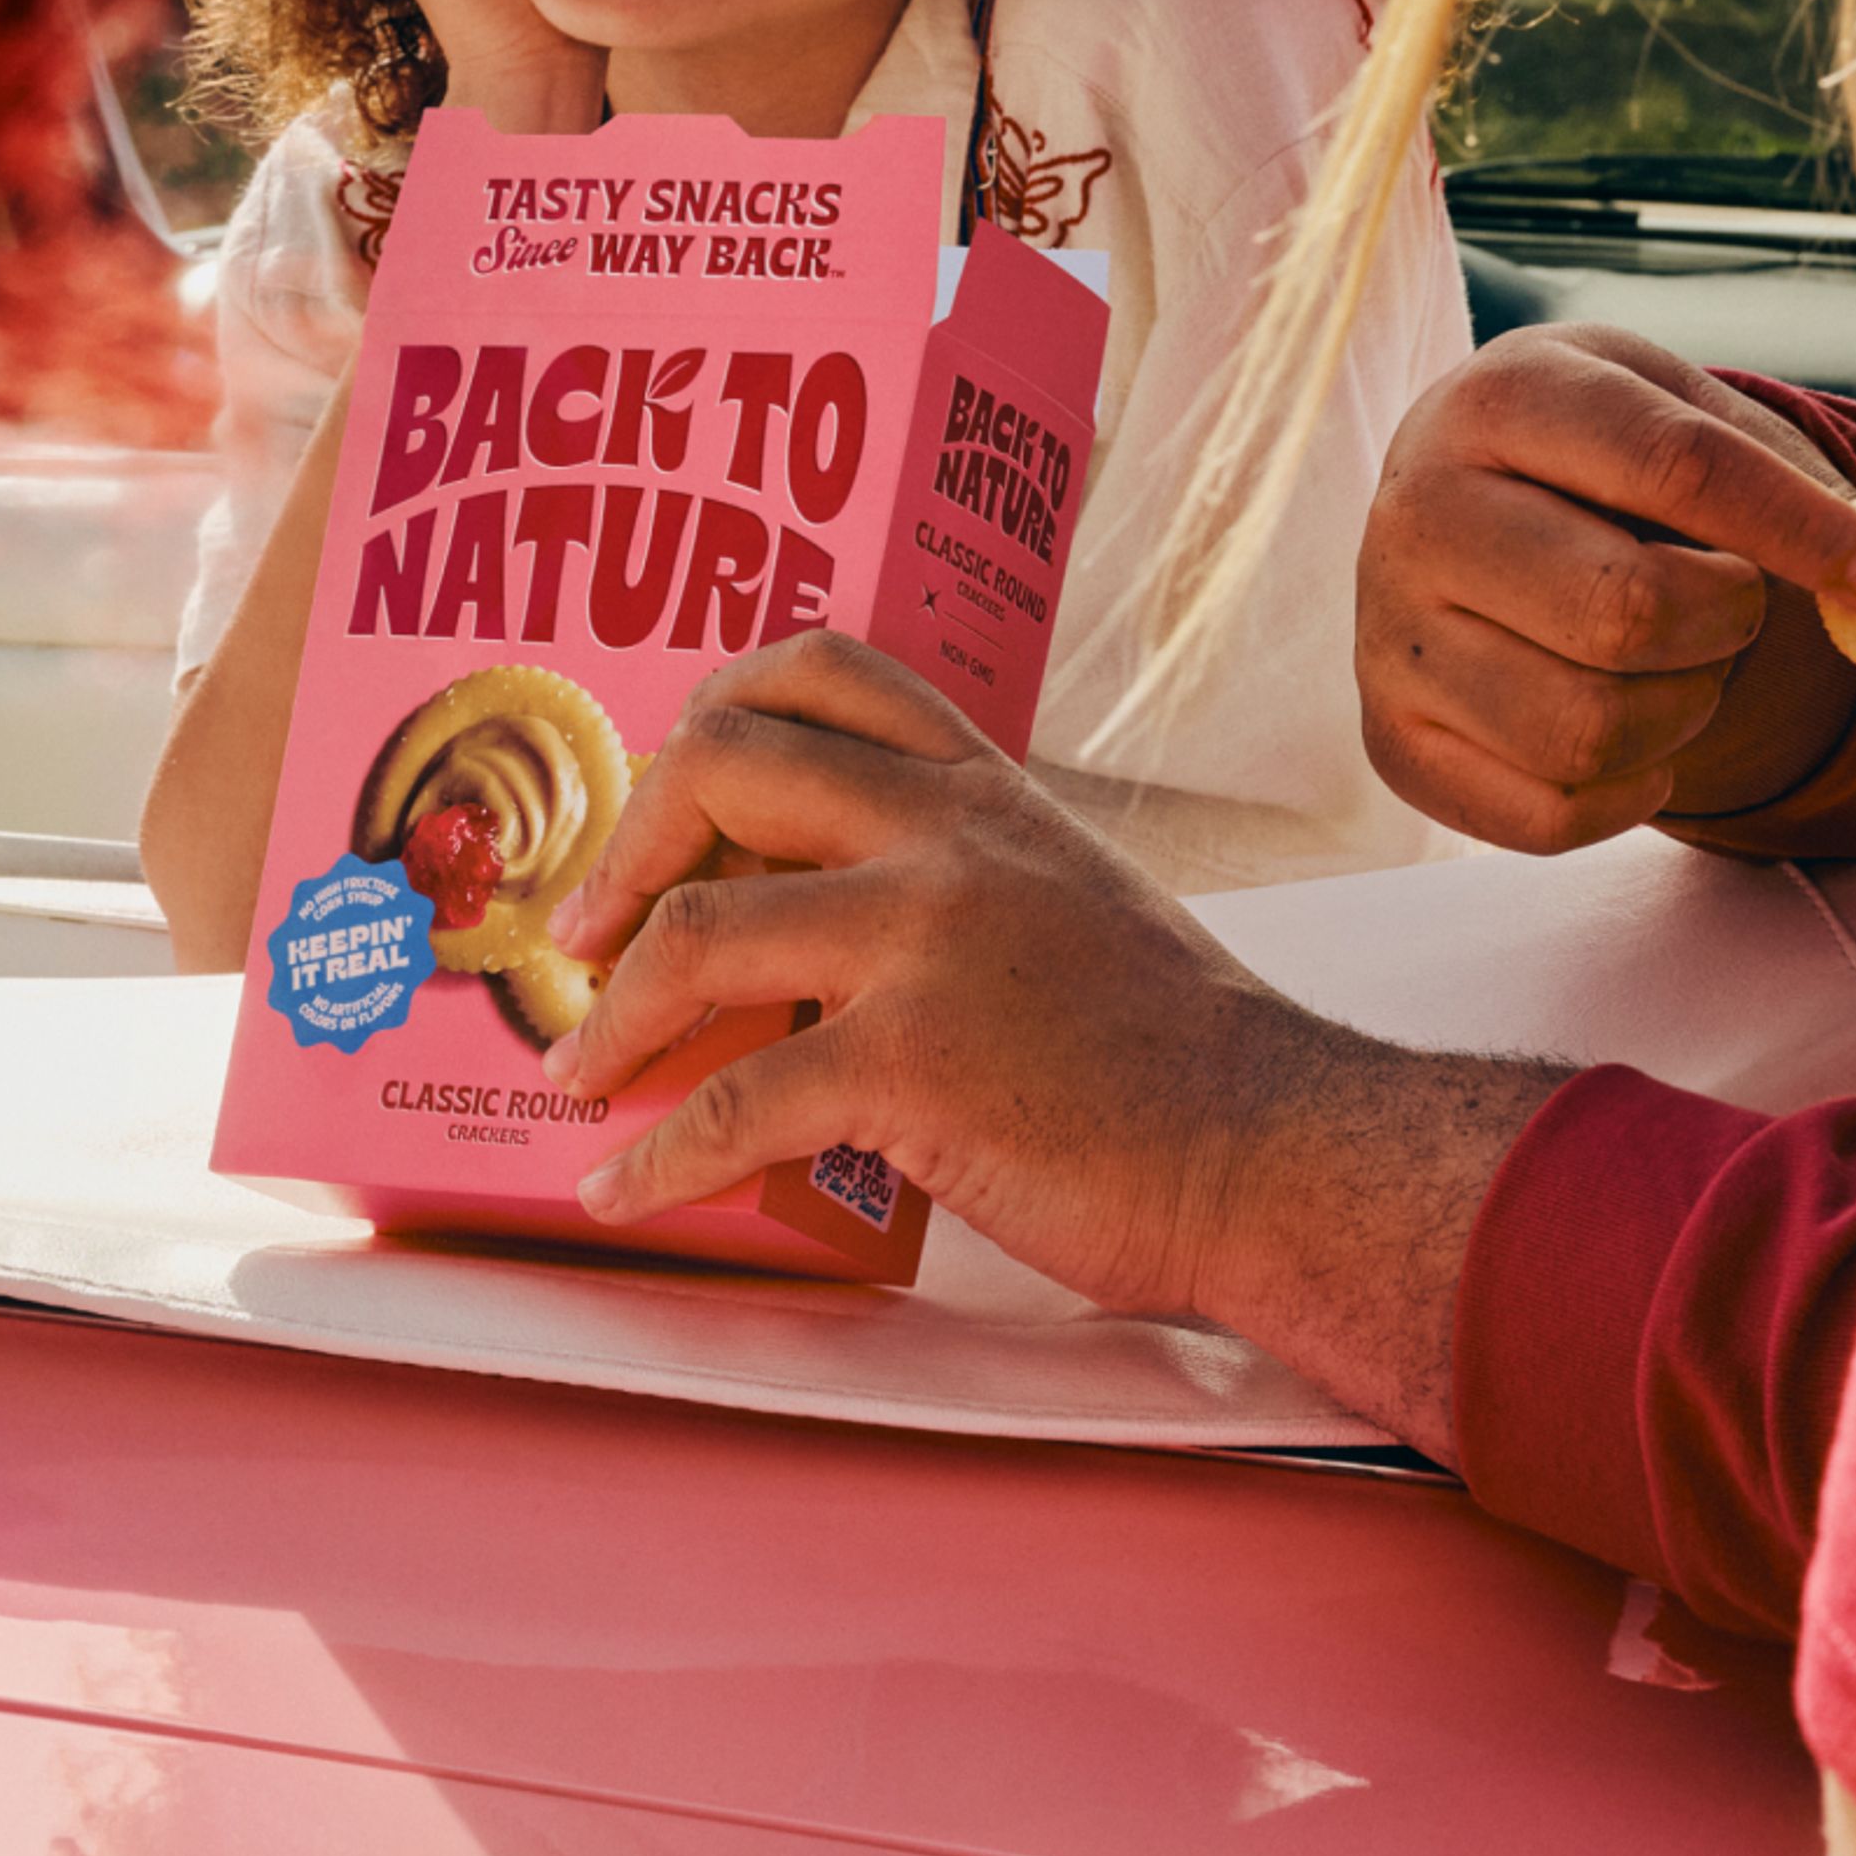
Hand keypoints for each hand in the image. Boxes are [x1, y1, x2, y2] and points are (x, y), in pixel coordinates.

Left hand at [537, 635, 1561, 1451]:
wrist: (1275, 1153)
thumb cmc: (1178, 1060)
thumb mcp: (1071, 902)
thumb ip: (959, 881)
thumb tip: (821, 929)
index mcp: (986, 794)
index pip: (825, 669)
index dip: (711, 709)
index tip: (661, 790)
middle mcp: (948, 838)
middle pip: (723, 762)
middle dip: (622, 848)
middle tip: (583, 929)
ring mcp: (927, 943)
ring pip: (698, 931)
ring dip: (610, 1012)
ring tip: (580, 1066)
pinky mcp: (911, 1065)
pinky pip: (729, 1102)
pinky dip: (653, 1154)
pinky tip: (623, 1186)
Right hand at [1356, 328, 1855, 854]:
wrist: (1466, 504)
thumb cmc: (1601, 460)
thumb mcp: (1676, 411)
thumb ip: (1779, 479)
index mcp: (1498, 399)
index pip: (1675, 469)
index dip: (1803, 532)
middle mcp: (1415, 512)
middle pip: (1622, 613)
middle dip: (1725, 624)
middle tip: (1731, 606)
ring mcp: (1387, 636)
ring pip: (1584, 730)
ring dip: (1680, 712)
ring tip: (1676, 666)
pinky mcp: (1391, 740)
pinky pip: (1547, 815)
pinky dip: (1631, 792)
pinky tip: (1633, 733)